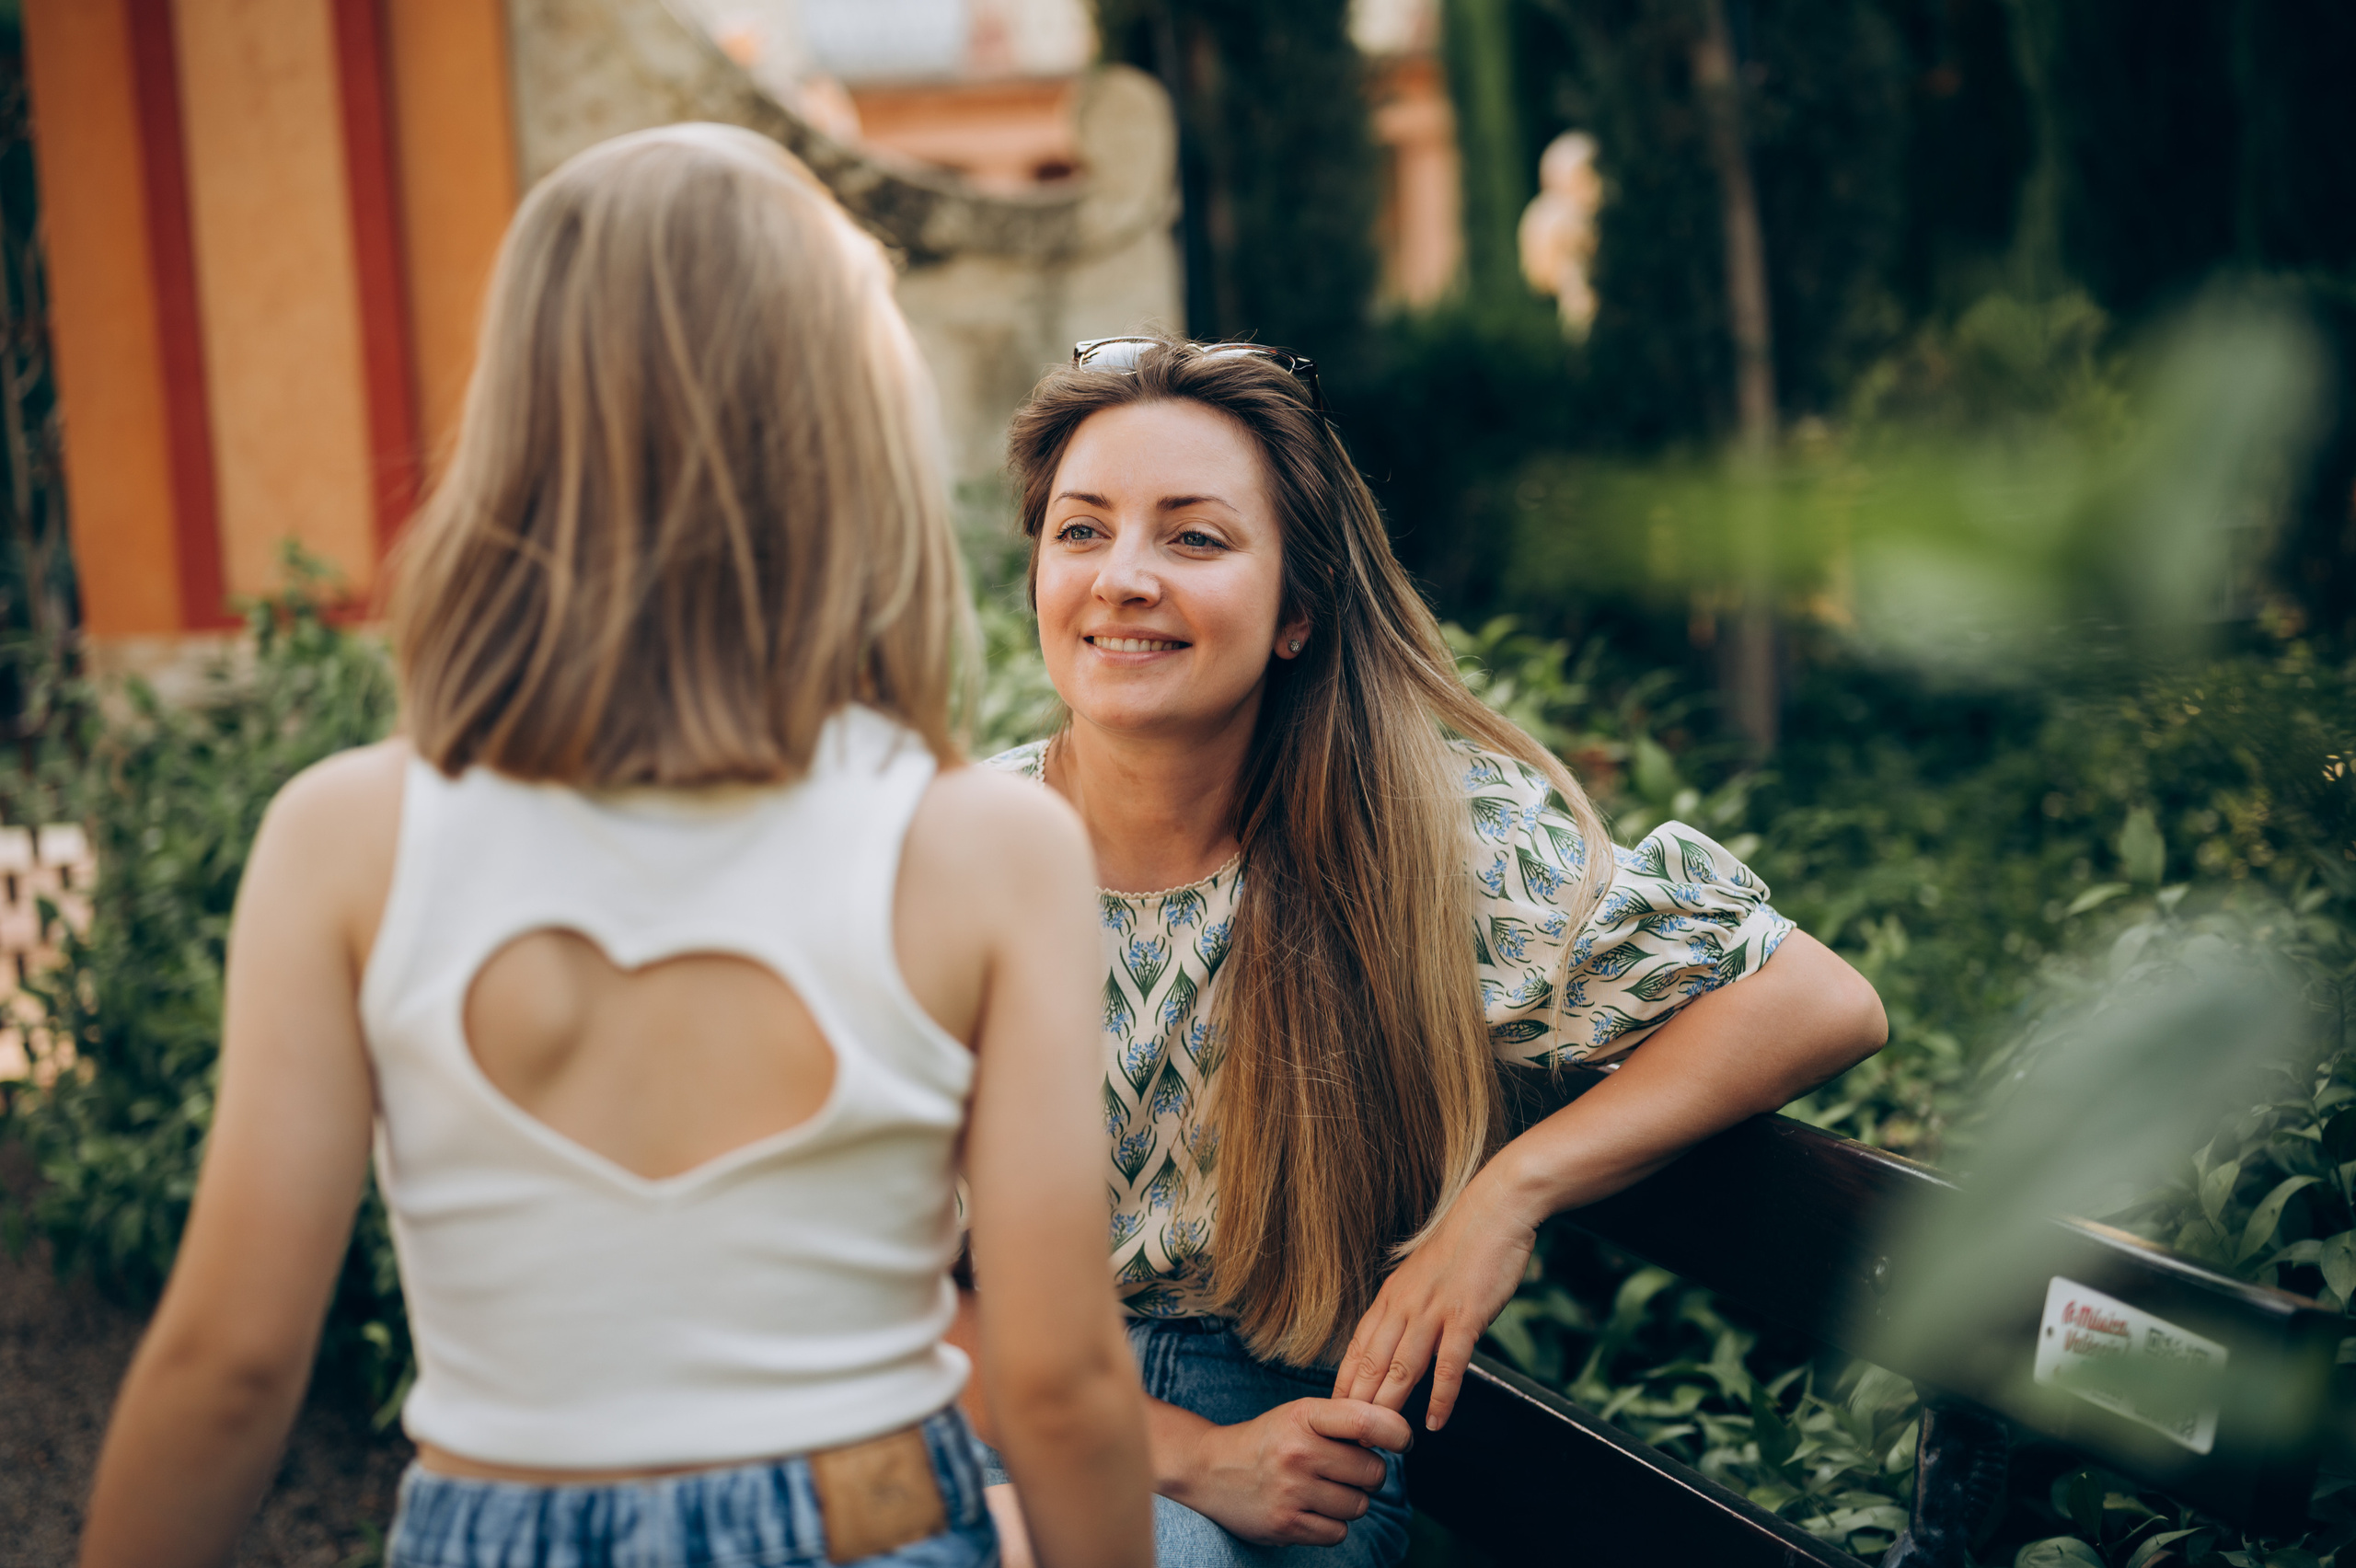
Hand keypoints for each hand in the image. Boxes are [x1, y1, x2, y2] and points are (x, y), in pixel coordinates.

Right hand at [1168, 1398, 1409, 1546]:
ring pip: (1359, 1505)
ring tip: (1323, 1489)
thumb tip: (1399, 1434)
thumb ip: (1345, 1420)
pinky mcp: (1285, 1525)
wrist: (1211, 1471)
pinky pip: (1338, 1532)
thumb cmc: (1269, 1440)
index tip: (1404, 1441)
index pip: (1366, 1422)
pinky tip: (1310, 1509)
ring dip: (1350, 1501)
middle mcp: (1298, 1452)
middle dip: (1368, 1474)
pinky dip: (1331, 1525)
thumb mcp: (1300, 1415)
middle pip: (1372, 1472)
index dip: (1397, 1432)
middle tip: (1344, 1470)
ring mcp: (1291, 1491)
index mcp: (1304, 1416)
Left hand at [1332, 1166, 1539, 1430]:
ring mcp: (1434, 1311)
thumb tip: (1402, 1334)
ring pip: (1402, 1368)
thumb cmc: (1464, 1243)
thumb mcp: (1422, 1274)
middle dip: (1358, 1404)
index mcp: (1392, 1295)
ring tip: (1383, 1438)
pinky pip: (1449, 1365)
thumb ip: (1409, 1305)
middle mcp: (1404, 1305)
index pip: (1358, 1347)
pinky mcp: (1466, 1317)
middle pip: (1372, 1363)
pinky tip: (1435, 1421)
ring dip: (1390, 1406)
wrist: (1495, 1210)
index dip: (1345, 1382)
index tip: (1335, 1411)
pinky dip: (1441, 1397)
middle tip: (1349, 1437)